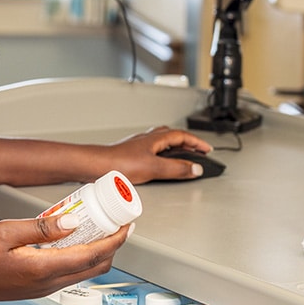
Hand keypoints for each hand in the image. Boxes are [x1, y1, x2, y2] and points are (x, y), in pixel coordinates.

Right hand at [0, 215, 129, 304]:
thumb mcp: (4, 231)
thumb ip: (41, 227)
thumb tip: (72, 221)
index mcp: (42, 269)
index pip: (91, 255)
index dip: (114, 240)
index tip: (126, 225)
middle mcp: (47, 283)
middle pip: (95, 267)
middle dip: (112, 246)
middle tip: (117, 223)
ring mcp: (43, 288)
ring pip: (84, 272)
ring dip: (97, 252)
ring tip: (98, 227)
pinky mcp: (36, 288)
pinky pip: (69, 273)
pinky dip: (81, 257)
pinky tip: (73, 239)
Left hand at [100, 126, 214, 183]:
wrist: (96, 166)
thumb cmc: (119, 163)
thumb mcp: (154, 168)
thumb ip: (177, 168)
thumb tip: (195, 168)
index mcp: (156, 138)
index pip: (183, 136)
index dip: (197, 142)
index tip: (207, 150)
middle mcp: (147, 139)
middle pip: (173, 136)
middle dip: (188, 143)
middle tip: (198, 152)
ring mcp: (139, 145)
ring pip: (162, 142)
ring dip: (175, 147)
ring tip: (182, 157)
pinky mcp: (131, 154)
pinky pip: (153, 150)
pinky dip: (163, 154)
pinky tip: (159, 163)